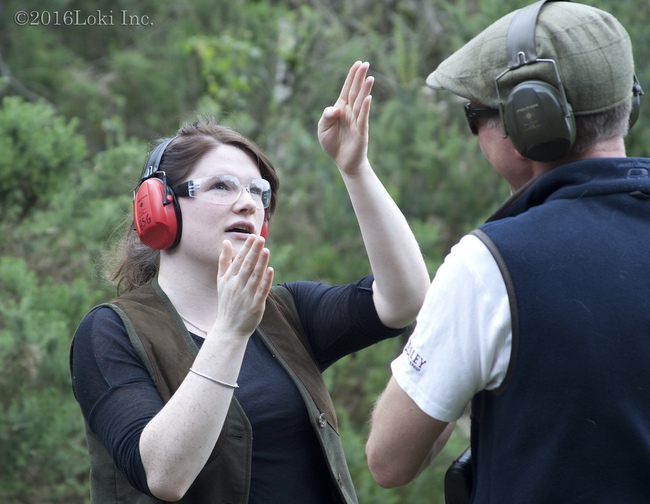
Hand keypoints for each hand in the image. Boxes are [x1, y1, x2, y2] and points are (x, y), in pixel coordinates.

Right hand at [214, 235, 273, 337]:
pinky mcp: (255, 305)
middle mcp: (236, 286)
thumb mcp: (221, 281)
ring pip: (254, 276)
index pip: (238, 260)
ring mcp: (246, 295)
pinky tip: (270, 269)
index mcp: (229, 279)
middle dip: (253, 251)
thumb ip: (224, 261)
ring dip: (260, 263)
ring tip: (266, 250)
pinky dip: (266, 280)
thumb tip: (226, 242)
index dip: (246, 248)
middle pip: (246, 265)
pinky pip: (262, 290)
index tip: (253, 236)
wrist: (229, 328)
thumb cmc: (227, 302)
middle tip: (260, 238)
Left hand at [318, 61, 373, 175]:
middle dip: (360, 78)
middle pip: (355, 92)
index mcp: (341, 109)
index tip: (358, 64)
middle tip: (366, 63)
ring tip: (370, 78)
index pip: (347, 89)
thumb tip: (336, 109)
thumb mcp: (323, 129)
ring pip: (361, 103)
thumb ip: (326, 116)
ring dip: (365, 90)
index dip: (352, 77)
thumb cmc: (332, 144)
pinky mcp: (361, 132)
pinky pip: (363, 118)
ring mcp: (357, 121)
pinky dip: (365, 108)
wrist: (342, 162)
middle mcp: (350, 112)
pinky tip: (368, 98)